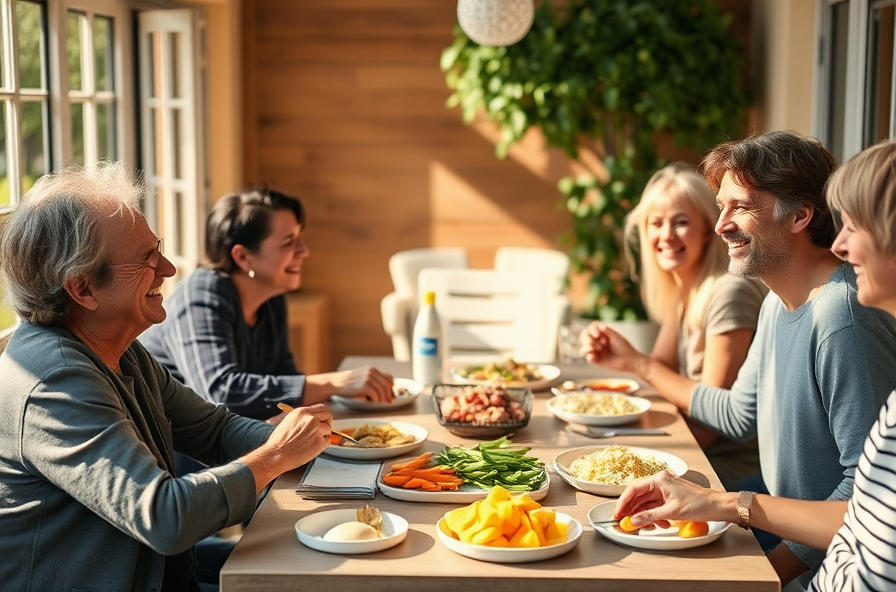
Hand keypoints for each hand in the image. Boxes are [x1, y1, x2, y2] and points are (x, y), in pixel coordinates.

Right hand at [265, 403, 332, 468]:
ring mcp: (316, 430)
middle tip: (323, 430)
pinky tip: (311, 448)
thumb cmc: (279, 442)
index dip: (323, 415)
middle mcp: (310, 419)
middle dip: (327, 423)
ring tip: (311, 442)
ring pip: (328, 430)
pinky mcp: (319, 442)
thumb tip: (314, 419)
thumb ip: (303, 418)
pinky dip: (321, 446)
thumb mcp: (290, 421)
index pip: (322, 408)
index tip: (323, 420)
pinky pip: (326, 442)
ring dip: (323, 436)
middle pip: (328, 416)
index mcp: (302, 412)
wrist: (276, 455)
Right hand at [330, 366, 394, 402]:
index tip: (391, 395)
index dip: (391, 388)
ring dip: (382, 398)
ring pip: (382, 390)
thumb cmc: (348, 383)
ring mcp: (368, 378)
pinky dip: (375, 400)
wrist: (335, 383)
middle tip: (388, 402)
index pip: (388, 378)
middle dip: (389, 395)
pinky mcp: (364, 386)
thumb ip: (373, 380)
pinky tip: (371, 401)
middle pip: (387, 384)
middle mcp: (371, 372)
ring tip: (378, 402)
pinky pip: (375, 395)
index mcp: (372, 369)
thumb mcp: (362, 376)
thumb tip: (386, 390)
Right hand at [582, 322, 644, 373]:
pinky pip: (587, 356)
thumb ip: (607, 331)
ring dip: (588, 346)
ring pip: (583, 346)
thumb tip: (599, 325)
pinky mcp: (596, 360)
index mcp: (602, 334)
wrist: (629, 361)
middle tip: (600, 344)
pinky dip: (589, 355)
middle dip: (588, 339)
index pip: (591, 328)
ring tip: (598, 349)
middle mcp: (597, 341)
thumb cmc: (624, 347)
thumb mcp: (616, 337)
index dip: (591, 330)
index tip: (598, 335)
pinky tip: (594, 356)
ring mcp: (596, 351)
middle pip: (584, 336)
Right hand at [613, 470, 730, 527]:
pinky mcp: (669, 498)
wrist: (717, 506)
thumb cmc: (700, 503)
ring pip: (646, 503)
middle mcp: (660, 482)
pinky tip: (660, 524)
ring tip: (646, 525)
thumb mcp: (672, 512)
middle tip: (626, 522)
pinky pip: (655, 507)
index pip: (634, 489)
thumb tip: (634, 520)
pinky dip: (654, 516)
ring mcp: (664, 490)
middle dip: (633, 510)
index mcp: (659, 479)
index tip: (617, 513)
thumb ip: (650, 516)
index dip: (623, 502)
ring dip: (645, 515)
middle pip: (638, 496)